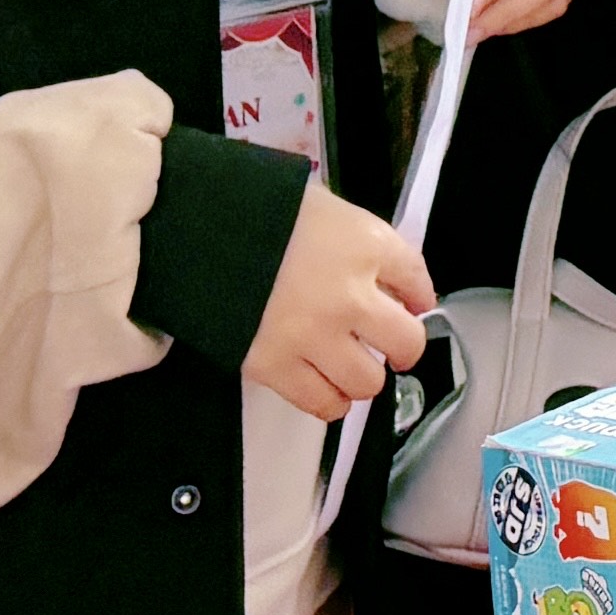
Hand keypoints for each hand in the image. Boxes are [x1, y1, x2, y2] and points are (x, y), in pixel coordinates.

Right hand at [247, 180, 435, 419]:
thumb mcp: (329, 210)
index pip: (417, 280)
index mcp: (366, 245)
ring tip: (351, 367)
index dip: (419, 298)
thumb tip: (399, 286)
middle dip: (403, 347)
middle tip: (390, 346)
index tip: (412, 305)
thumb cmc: (264, 211)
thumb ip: (365, 247)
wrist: (196, 232)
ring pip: (366, 382)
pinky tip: (327, 387)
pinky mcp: (274, 366)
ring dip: (364, 377)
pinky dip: (331, 401)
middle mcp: (350, 296)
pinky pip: (320, 403)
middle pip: (407, 343)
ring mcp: (313, 336)